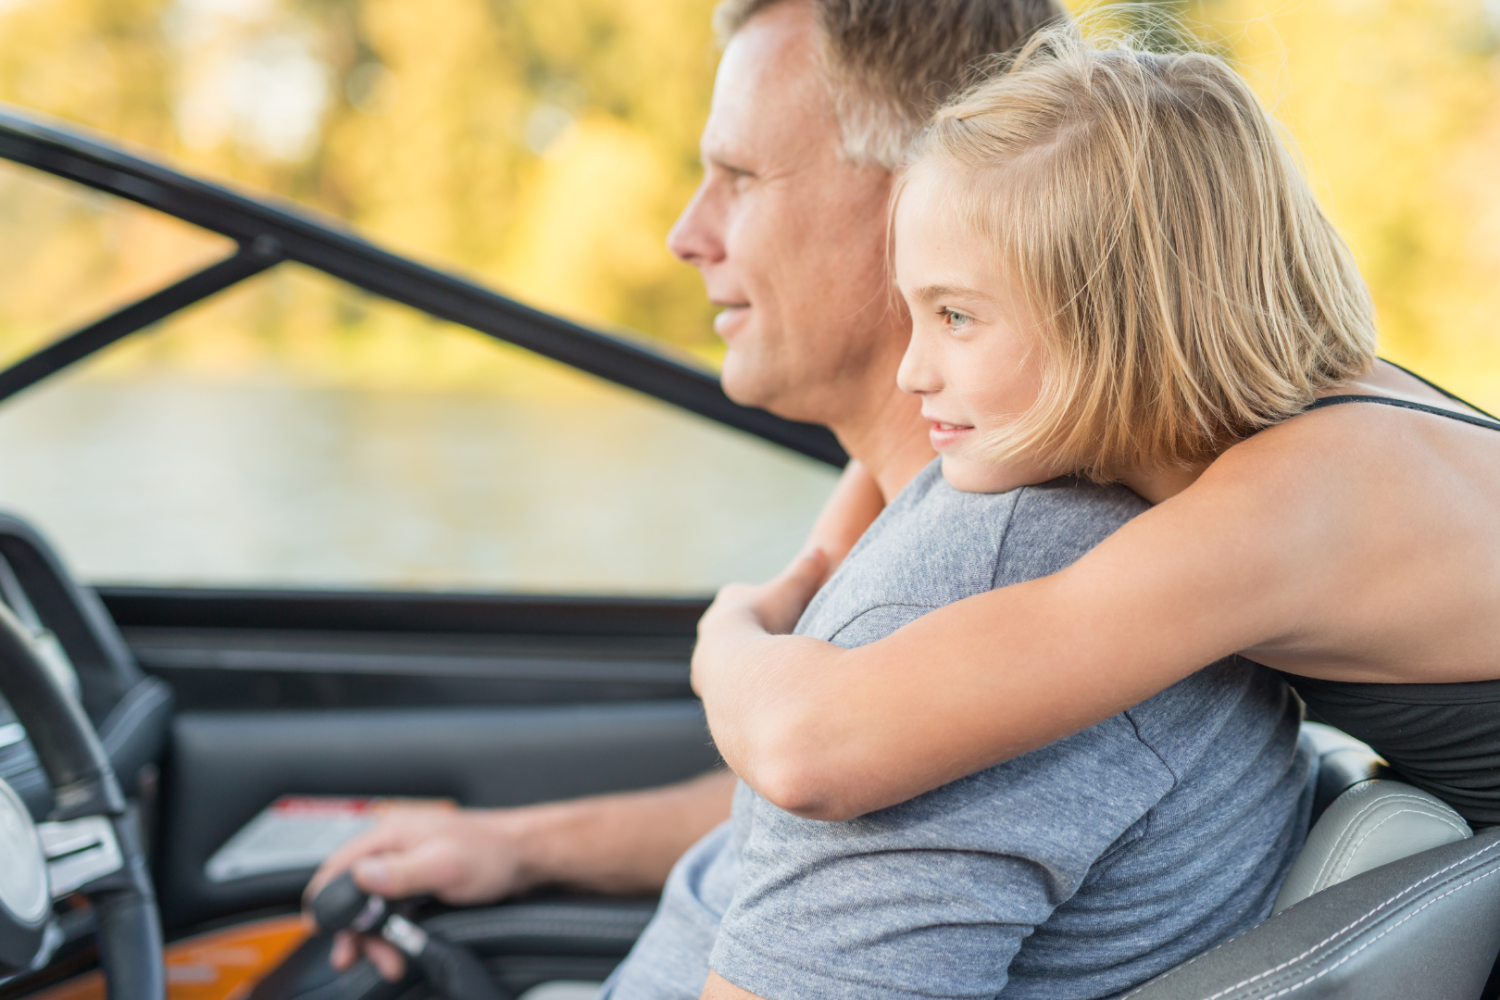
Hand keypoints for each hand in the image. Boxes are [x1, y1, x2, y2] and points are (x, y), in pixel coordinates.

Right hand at [304, 806, 532, 980]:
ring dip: (375, 937)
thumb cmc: (492, 852)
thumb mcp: (445, 865)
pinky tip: (400, 950)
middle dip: (354, 930)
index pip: (339, 865)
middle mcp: (394, 848)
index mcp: (392, 834)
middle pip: (353, 892)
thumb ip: (400, 872)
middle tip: (353, 958)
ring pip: (373, 906)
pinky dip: (392, 932)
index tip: (323, 929)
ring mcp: (406, 865)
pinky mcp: (419, 882)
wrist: (526, 857)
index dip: (325, 898)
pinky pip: (393, 911)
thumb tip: (360, 877)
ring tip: (389, 962)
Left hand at [692, 548, 825, 699]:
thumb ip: (804, 571)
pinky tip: (755, 692)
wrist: (732, 658)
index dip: (763, 606)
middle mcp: (711, 626)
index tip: (778, 615)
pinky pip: (723, 684)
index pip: (744, 598)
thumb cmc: (763, 618)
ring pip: (724, 658)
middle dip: (749, 636)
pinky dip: (738, 686)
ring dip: (741, 663)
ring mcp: (705, 656)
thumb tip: (818, 551)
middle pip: (731, 628)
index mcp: (730, 601)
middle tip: (771, 647)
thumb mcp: (790, 590)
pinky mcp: (706, 683)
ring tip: (765, 674)